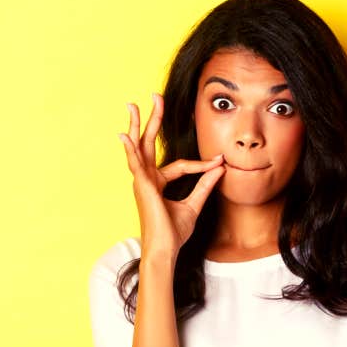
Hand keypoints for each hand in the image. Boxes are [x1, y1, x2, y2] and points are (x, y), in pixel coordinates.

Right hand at [119, 93, 224, 259]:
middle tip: (155, 97)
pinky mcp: (142, 187)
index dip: (202, 165)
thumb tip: (220, 168)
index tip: (220, 162)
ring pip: (138, 147)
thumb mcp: (194, 204)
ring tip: (133, 105)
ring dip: (136, 125)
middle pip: (148, 143)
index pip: (181, 165)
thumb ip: (205, 185)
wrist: (166, 250)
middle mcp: (147, 179)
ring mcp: (142, 182)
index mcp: (158, 182)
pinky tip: (125, 135)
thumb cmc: (175, 233)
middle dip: (152, 120)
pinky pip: (136, 164)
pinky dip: (130, 149)